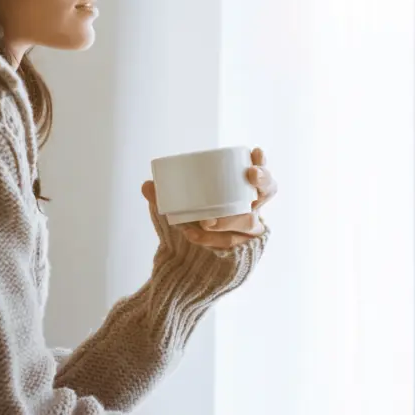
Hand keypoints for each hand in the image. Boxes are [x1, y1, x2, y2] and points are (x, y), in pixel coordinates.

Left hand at [142, 147, 276, 250]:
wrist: (186, 262)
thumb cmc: (188, 224)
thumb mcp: (174, 208)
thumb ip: (162, 197)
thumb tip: (147, 185)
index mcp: (239, 192)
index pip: (260, 175)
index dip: (262, 163)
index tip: (256, 152)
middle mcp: (251, 209)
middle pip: (267, 192)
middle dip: (263, 181)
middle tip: (250, 174)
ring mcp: (249, 231)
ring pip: (248, 221)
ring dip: (227, 219)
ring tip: (206, 221)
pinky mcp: (243, 250)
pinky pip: (232, 243)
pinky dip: (212, 240)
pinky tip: (194, 235)